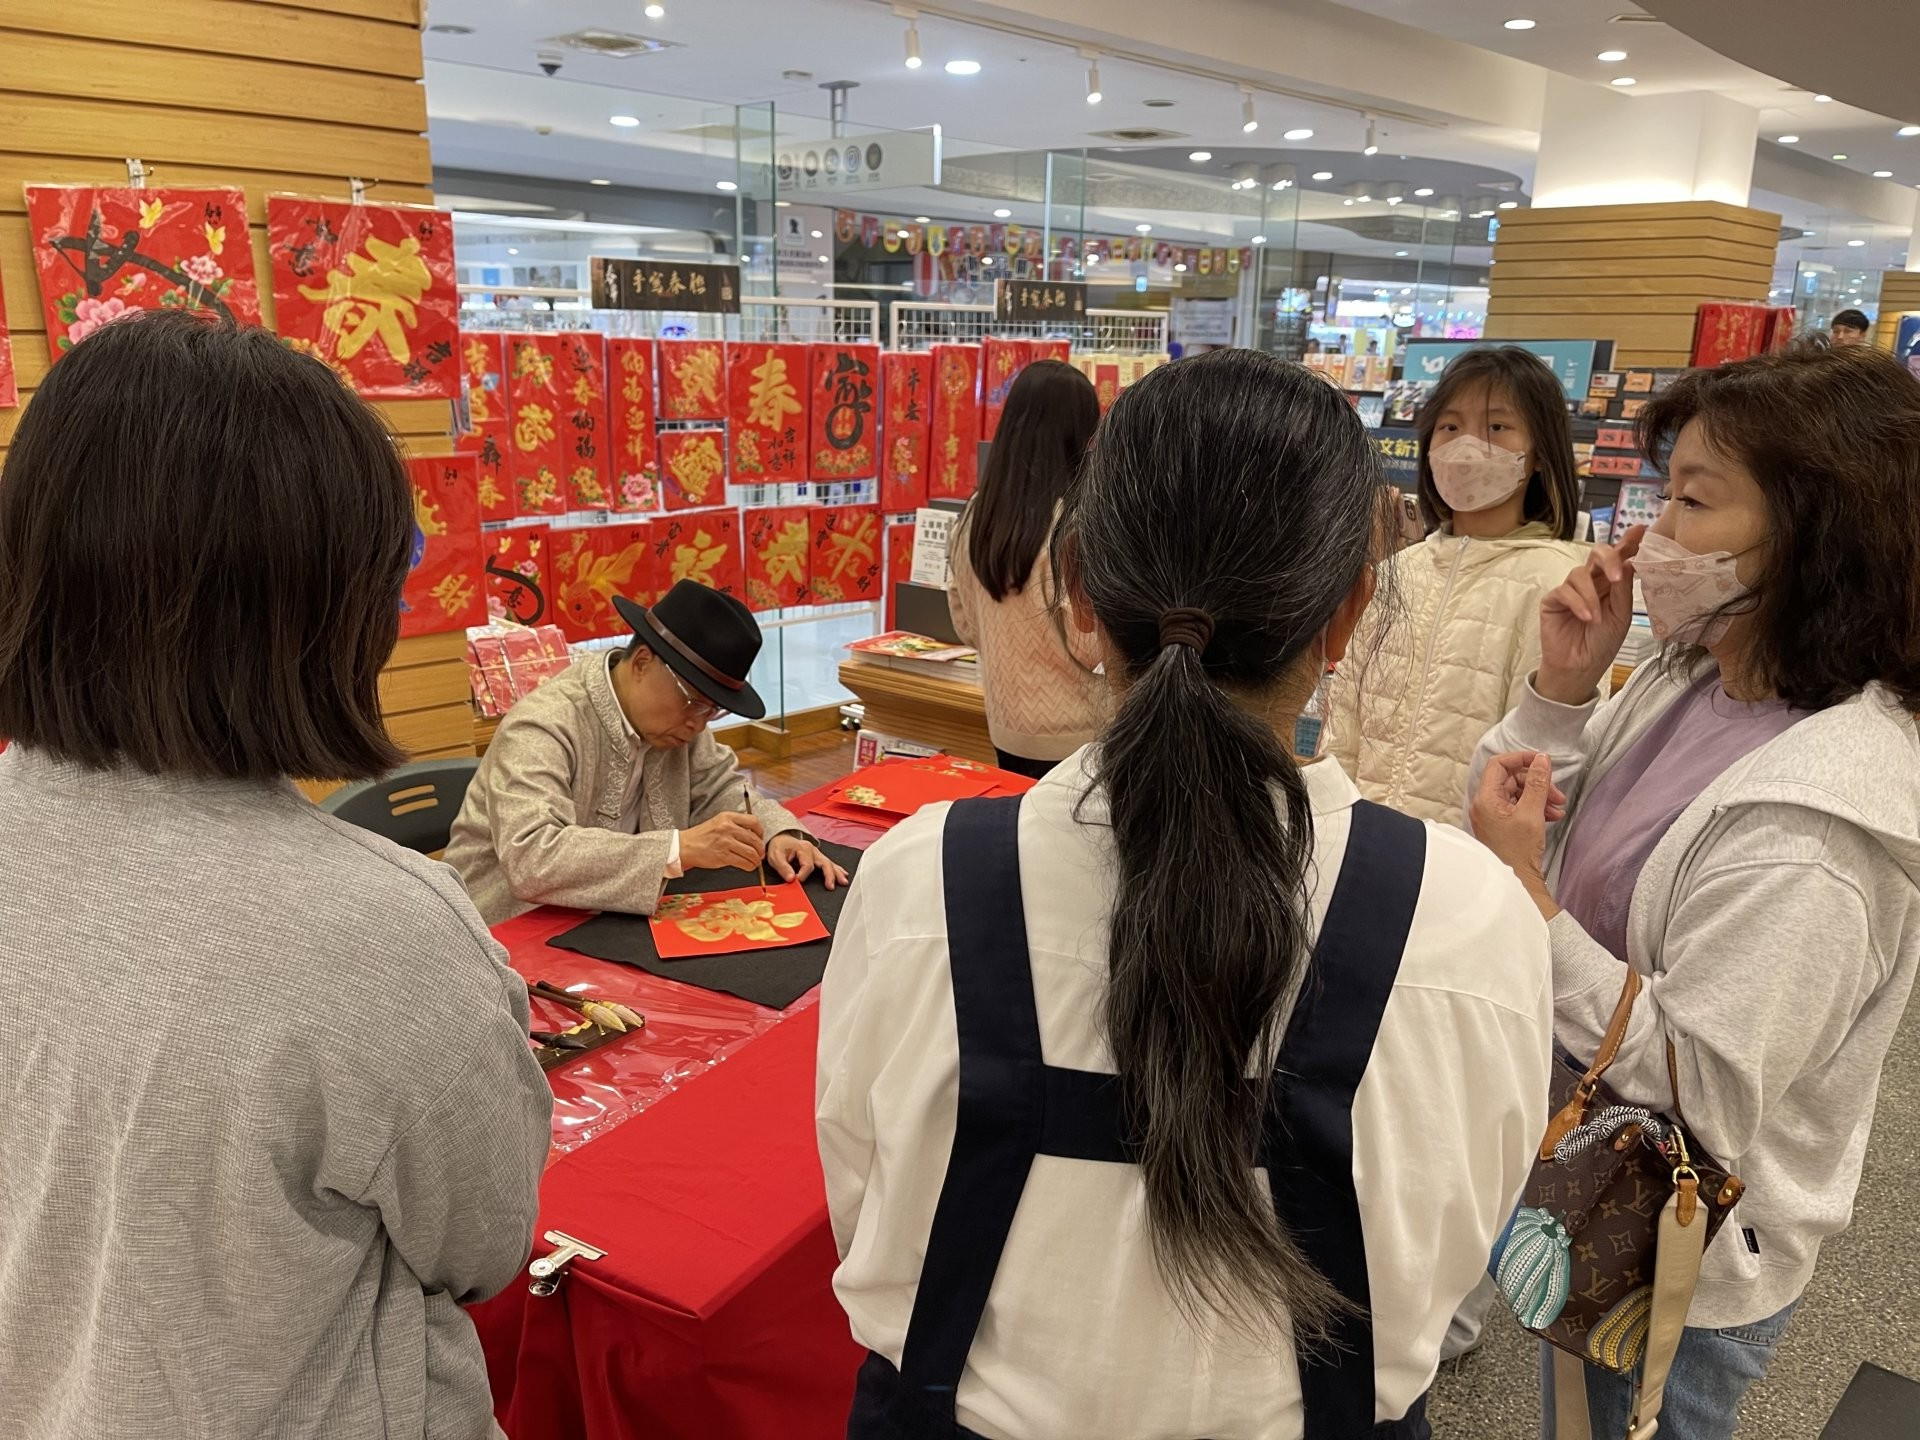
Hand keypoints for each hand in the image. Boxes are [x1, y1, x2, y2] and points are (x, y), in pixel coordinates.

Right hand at [680, 812, 765, 872]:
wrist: (684, 846)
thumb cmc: (702, 835)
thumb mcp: (718, 822)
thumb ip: (735, 825)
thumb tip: (753, 835)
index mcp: (728, 817)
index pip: (753, 821)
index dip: (760, 831)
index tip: (760, 838)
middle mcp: (728, 828)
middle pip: (754, 839)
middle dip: (760, 848)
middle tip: (760, 853)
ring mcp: (726, 842)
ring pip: (750, 852)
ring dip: (756, 859)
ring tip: (755, 862)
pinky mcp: (723, 856)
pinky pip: (743, 862)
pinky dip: (749, 866)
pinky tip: (749, 866)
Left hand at [767, 833, 848, 889]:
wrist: (780, 839)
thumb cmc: (779, 847)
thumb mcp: (775, 856)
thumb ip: (783, 868)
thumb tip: (791, 878)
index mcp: (803, 848)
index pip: (808, 865)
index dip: (803, 875)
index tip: (797, 881)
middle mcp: (812, 850)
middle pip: (824, 863)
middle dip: (829, 875)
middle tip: (830, 886)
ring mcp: (816, 853)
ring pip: (829, 863)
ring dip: (836, 873)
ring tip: (843, 881)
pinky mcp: (817, 857)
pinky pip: (829, 863)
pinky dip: (836, 869)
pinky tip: (843, 874)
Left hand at [1469, 751, 1565, 914]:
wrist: (1517, 883)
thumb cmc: (1519, 852)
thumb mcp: (1532, 813)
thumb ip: (1537, 783)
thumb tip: (1541, 759)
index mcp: (1485, 799)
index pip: (1498, 764)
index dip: (1521, 758)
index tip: (1542, 761)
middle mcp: (1484, 804)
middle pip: (1511, 778)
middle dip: (1536, 782)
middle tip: (1557, 793)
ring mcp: (1492, 815)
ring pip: (1517, 792)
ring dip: (1540, 795)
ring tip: (1558, 807)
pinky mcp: (1501, 824)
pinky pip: (1518, 806)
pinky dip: (1536, 807)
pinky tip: (1552, 816)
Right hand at [1538, 526, 1643, 705]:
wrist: (1581, 667)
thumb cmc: (1602, 643)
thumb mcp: (1621, 615)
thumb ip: (1623, 589)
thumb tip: (1630, 560)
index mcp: (1611, 583)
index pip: (1620, 557)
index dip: (1629, 542)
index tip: (1641, 529)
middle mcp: (1591, 581)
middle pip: (1597, 554)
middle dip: (1608, 558)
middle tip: (1618, 575)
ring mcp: (1571, 589)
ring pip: (1579, 573)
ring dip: (1591, 595)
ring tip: (1597, 618)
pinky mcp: (1553, 600)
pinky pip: (1564, 591)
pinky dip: (1578, 603)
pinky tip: (1586, 618)